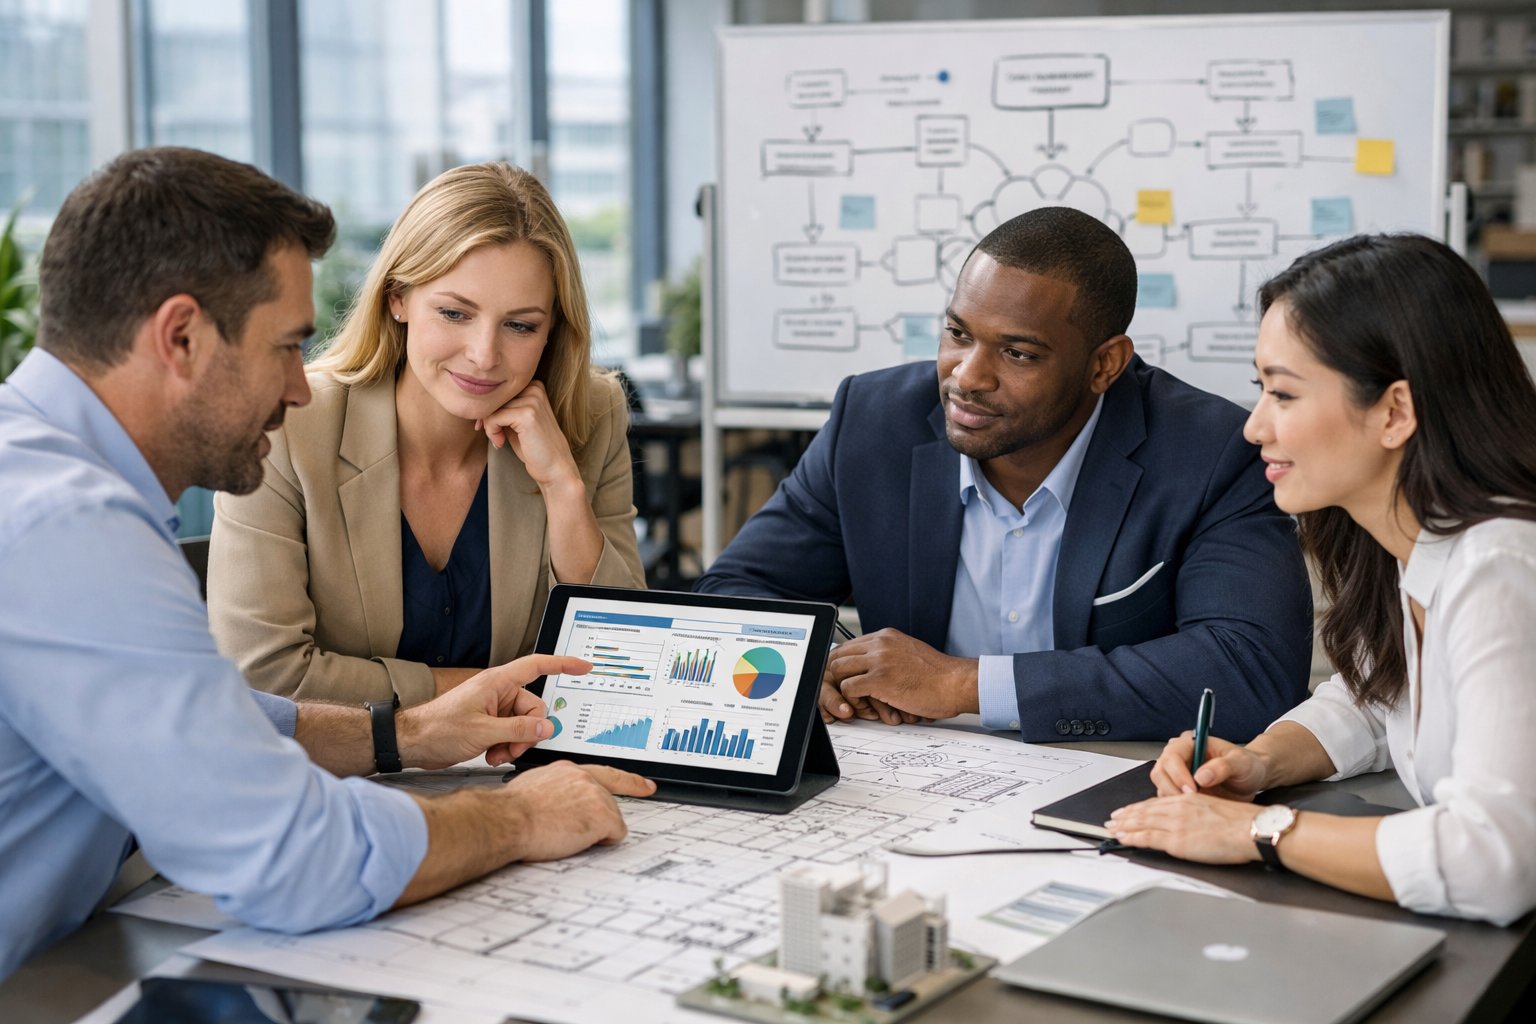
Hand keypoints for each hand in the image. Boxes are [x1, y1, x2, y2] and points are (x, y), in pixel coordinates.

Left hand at [399, 654, 582, 768]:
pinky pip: (512, 734)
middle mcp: (499, 693)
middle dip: (527, 733)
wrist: (413, 743)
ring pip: (524, 726)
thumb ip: (518, 730)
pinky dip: (506, 747)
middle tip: (512, 749)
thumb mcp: (483, 732)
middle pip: (534, 708)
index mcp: (497, 683)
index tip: (583, 666)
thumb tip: (546, 728)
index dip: (563, 664)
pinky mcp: (490, 724)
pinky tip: (491, 755)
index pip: (537, 666)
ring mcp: (495, 709)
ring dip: (515, 744)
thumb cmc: (438, 728)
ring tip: (496, 754)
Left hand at [476, 380, 580, 489]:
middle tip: (494, 436)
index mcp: (534, 386)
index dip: (490, 408)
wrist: (555, 467)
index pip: (499, 390)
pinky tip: (500, 444)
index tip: (490, 427)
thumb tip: (477, 403)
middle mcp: (535, 389)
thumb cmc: (535, 447)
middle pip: (494, 397)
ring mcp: (532, 400)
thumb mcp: (517, 422)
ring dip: (489, 427)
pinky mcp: (526, 414)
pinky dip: (491, 432)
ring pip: (492, 407)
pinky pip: (493, 418)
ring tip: (499, 441)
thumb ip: (503, 408)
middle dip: (487, 417)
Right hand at [501, 761, 655, 861]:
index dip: (630, 782)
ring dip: (593, 832)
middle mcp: (585, 778)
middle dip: (597, 820)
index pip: (606, 774)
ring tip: (563, 832)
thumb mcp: (533, 788)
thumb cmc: (512, 811)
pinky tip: (576, 839)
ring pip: (611, 820)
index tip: (646, 786)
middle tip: (571, 828)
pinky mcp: (603, 815)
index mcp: (568, 771)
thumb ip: (555, 789)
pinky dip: (601, 842)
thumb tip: (556, 801)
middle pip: (609, 804)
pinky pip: (615, 835)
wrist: (508, 819)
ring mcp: (596, 795)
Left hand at [825, 629, 977, 721]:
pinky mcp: (880, 679)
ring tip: (862, 701)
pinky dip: (854, 701)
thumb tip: (871, 667)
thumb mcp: (910, 653)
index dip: (844, 667)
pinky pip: (848, 688)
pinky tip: (871, 708)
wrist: (957, 683)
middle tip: (849, 694)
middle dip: (838, 678)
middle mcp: (880, 644)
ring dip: (845, 690)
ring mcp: (879, 660)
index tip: (848, 680)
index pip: (848, 646)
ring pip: (837, 670)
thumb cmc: (938, 676)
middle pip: (837, 656)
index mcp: (886, 637)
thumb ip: (889, 655)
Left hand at [1107, 792, 1262, 863]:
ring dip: (1124, 825)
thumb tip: (1190, 822)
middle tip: (1113, 818)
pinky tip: (1122, 838)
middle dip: (1127, 815)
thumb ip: (1197, 812)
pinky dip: (1132, 837)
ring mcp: (1175, 824)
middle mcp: (1178, 809)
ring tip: (1112, 827)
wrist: (1251, 829)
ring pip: (1142, 822)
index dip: (1141, 807)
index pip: (1157, 803)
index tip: (1130, 810)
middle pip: (1145, 811)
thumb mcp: (1215, 808)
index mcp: (1188, 800)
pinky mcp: (1176, 840)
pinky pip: (1147, 837)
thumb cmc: (1242, 822)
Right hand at [1151, 732, 1269, 798]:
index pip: (1172, 756)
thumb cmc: (1247, 766)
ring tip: (1196, 806)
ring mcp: (1176, 774)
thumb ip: (1223, 766)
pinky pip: (1168, 799)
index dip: (1178, 774)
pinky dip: (1176, 808)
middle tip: (1192, 801)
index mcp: (1191, 743)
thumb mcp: (1241, 762)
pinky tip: (1193, 811)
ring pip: (1161, 787)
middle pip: (1160, 772)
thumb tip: (1201, 776)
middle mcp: (1179, 757)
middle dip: (1172, 789)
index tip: (1192, 790)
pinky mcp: (1178, 789)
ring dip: (1174, 800)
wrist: (1251, 779)